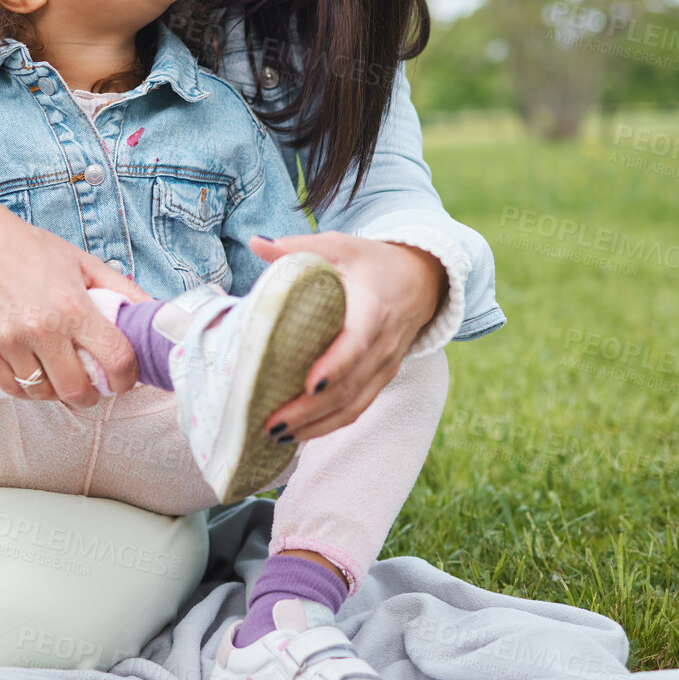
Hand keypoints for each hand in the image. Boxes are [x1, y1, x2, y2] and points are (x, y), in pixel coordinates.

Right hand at [0, 183, 149, 406]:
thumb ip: (124, 292)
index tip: (125, 378)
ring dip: (58, 392)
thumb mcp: (85, 263)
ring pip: (44, 393)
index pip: (115, 359)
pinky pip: (12, 389)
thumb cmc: (33, 251)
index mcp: (74, 305)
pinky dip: (29, 388)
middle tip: (93, 384)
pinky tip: (37, 372)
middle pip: (77, 390)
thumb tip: (157, 316)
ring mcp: (9, 341)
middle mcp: (42, 327)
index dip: (128, 377)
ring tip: (62, 374)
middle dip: (93, 394)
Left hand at [256, 232, 444, 441]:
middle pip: (350, 385)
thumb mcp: (341, 246)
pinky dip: (329, 425)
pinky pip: (357, 408)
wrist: (422, 279)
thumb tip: (256, 243)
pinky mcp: (382, 378)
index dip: (336, 365)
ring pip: (354, 404)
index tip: (309, 384)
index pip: (357, 343)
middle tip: (271, 423)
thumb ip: (299, 248)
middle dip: (311, 409)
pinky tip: (298, 435)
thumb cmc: (373, 261)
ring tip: (276, 436)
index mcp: (373, 307)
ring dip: (317, 425)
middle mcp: (383, 343)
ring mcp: (385, 365)